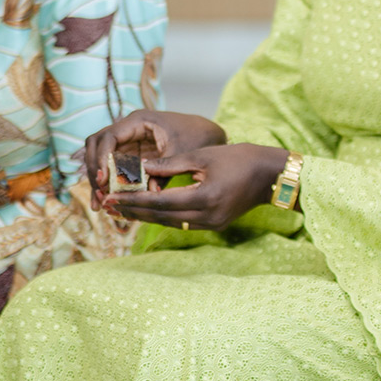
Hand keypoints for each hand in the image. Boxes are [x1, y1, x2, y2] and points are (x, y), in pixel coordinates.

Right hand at [85, 110, 225, 207]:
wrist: (208, 134)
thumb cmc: (196, 138)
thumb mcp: (182, 153)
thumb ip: (164, 171)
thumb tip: (149, 194)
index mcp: (139, 121)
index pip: (108, 137)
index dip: (101, 158)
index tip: (104, 179)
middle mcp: (128, 129)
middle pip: (97, 146)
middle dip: (95, 171)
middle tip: (99, 195)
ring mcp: (127, 141)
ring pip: (101, 158)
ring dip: (98, 180)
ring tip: (98, 205)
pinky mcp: (130, 154)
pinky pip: (112, 168)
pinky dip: (109, 184)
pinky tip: (107, 201)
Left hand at [104, 143, 290, 230]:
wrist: (270, 175)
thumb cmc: (239, 159)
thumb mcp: (202, 156)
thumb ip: (170, 163)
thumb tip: (141, 168)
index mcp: (203, 197)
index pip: (159, 202)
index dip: (134, 200)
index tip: (112, 197)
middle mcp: (206, 216)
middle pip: (161, 217)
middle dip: (135, 212)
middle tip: (109, 207)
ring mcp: (211, 224)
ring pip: (170, 223)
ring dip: (147, 217)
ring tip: (124, 211)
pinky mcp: (215, 225)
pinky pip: (182, 223)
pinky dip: (164, 218)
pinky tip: (150, 211)